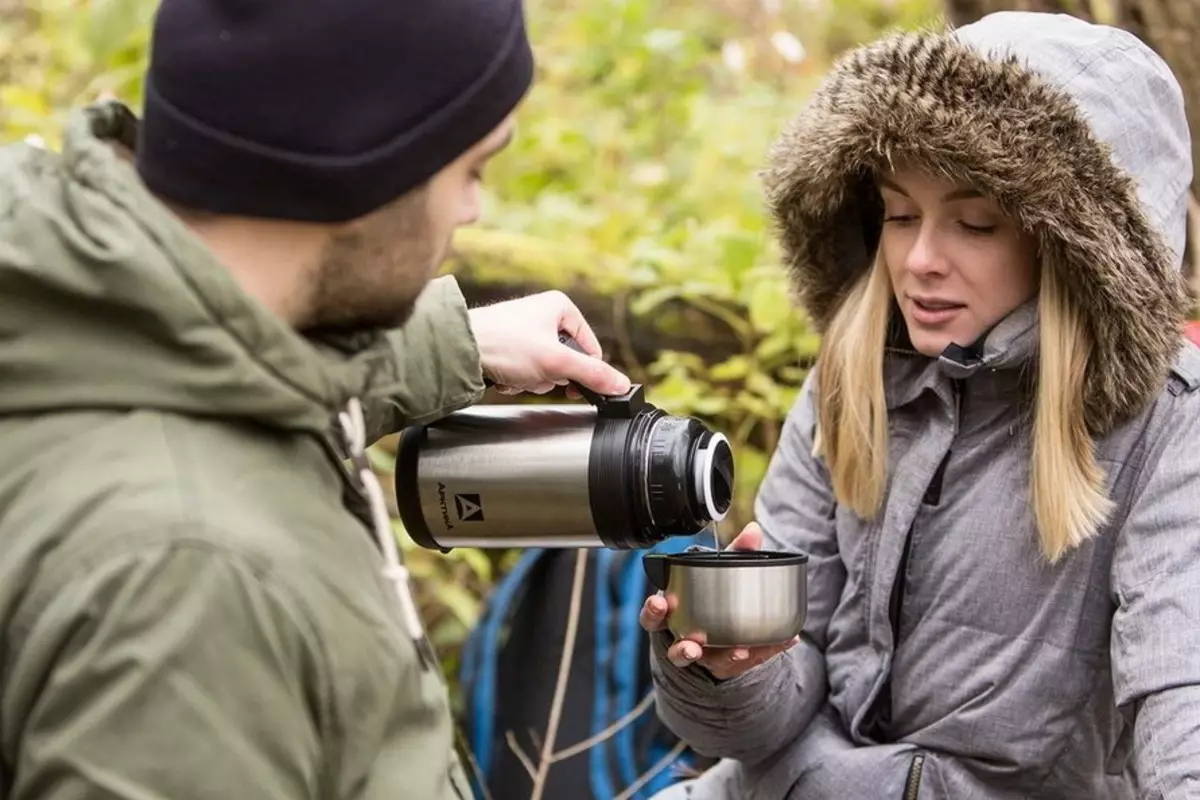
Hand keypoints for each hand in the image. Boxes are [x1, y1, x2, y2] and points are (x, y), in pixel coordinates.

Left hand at [468, 291, 630, 396]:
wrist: (459, 350)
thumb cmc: (504, 344)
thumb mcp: (556, 361)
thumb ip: (592, 374)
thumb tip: (622, 385)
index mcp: (560, 306)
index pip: (590, 347)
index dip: (582, 371)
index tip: (572, 385)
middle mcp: (543, 314)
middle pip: (566, 361)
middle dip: (550, 376)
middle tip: (536, 374)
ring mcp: (524, 332)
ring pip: (545, 370)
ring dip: (532, 380)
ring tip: (516, 374)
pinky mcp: (507, 347)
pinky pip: (525, 372)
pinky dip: (517, 379)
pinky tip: (504, 375)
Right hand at [639, 522, 800, 679]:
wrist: (720, 625)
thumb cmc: (713, 595)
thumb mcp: (720, 571)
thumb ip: (736, 551)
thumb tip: (753, 530)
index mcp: (673, 615)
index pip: (653, 617)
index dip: (653, 611)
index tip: (659, 604)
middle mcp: (685, 639)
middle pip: (676, 649)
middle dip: (682, 648)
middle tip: (691, 646)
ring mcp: (707, 656)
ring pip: (710, 662)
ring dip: (724, 657)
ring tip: (738, 651)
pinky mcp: (730, 664)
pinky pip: (749, 660)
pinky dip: (768, 650)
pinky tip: (787, 639)